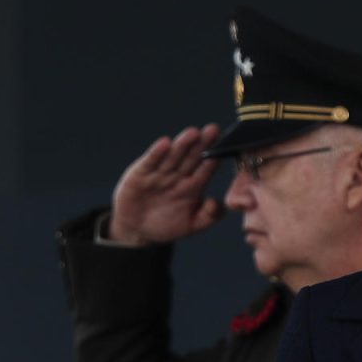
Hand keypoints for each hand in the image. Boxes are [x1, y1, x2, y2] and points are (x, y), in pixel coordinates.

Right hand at [108, 124, 225, 245]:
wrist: (137, 231)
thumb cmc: (166, 226)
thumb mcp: (191, 225)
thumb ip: (209, 216)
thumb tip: (217, 203)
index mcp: (193, 186)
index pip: (205, 168)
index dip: (214, 157)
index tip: (225, 146)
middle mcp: (178, 176)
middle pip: (191, 157)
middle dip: (201, 144)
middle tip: (213, 130)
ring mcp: (159, 173)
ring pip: (173, 156)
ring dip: (182, 145)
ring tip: (193, 133)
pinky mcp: (140, 174)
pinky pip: (150, 162)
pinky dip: (156, 153)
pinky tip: (165, 143)